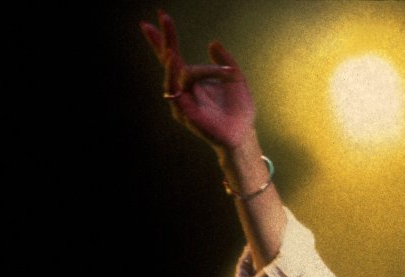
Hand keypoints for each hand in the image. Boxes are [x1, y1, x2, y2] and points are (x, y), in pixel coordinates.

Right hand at [140, 10, 255, 154]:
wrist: (244, 133)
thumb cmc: (239, 109)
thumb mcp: (235, 77)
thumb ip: (224, 59)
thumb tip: (212, 43)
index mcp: (192, 79)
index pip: (173, 55)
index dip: (165, 37)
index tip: (160, 15)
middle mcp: (183, 88)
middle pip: (167, 60)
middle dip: (164, 39)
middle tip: (163, 16)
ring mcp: (181, 100)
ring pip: (175, 73)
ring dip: (173, 58)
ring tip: (171, 47)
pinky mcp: (183, 112)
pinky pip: (177, 89)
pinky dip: (175, 74)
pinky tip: (175, 60)